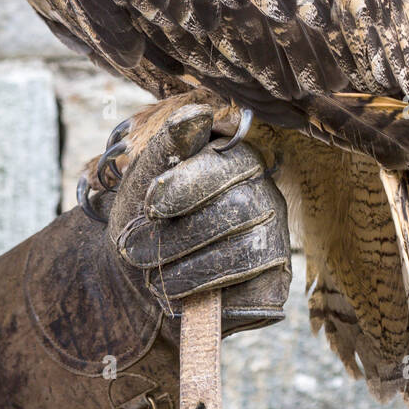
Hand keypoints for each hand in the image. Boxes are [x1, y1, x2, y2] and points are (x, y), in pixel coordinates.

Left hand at [106, 102, 290, 329]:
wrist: (138, 280)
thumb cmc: (144, 221)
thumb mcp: (143, 182)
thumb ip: (167, 146)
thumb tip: (197, 113)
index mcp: (234, 158)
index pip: (226, 164)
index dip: (188, 185)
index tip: (151, 206)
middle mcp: (263, 193)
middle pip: (238, 209)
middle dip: (181, 235)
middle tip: (133, 252)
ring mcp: (273, 236)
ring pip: (245, 251)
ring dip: (190, 269)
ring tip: (154, 278)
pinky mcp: (274, 278)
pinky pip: (253, 289)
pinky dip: (210, 294)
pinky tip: (181, 294)